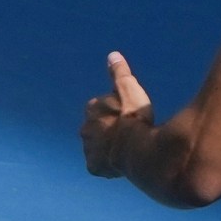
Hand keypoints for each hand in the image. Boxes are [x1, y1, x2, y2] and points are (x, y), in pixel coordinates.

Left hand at [79, 51, 152, 177]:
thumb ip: (119, 73)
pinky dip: (107, 165)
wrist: (135, 148)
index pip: (99, 108)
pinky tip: (119, 164)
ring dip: (106, 148)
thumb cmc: (134, 117)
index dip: (113, 112)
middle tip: (125, 135)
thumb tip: (112, 55)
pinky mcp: (93, 166)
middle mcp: (85, 128)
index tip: (125, 116)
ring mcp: (88, 149)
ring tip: (123, 151)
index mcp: (92, 108)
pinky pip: (99, 165)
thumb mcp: (129, 89)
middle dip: (107, 131)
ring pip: (96, 147)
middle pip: (95, 128)